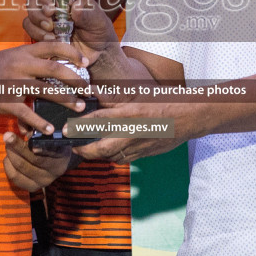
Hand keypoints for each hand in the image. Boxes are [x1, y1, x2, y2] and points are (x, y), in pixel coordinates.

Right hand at [0, 41, 92, 136]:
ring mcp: (12, 84)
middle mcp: (20, 65)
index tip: (86, 63)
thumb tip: (57, 59)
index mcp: (24, 52)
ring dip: (66, 100)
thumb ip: (32, 57)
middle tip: (88, 90)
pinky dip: (40, 123)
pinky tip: (50, 129)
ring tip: (79, 109)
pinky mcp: (4, 102)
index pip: (54, 47)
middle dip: (76, 80)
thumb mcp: (12, 56)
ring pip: (46, 91)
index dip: (73, 53)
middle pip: (55, 69)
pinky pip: (26, 113)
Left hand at [4, 131, 72, 190]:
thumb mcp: (50, 134)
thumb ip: (39, 129)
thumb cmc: (50, 142)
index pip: (51, 150)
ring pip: (22, 167)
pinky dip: (8, 164)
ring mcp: (44, 181)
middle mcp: (56, 171)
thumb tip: (24, 127)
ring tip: (7, 143)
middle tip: (7, 135)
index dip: (40, 145)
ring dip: (11, 153)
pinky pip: (15, 176)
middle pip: (34, 159)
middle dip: (18, 146)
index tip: (29, 136)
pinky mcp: (33, 187)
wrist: (55, 161)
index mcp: (63, 155)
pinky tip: (8, 156)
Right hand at [23, 0, 116, 63]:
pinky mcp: (43, 34)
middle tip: (50, 25)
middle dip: (38, 13)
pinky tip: (51, 41)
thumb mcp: (98, 21)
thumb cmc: (100, 31)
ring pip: (29, 16)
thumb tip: (75, 7)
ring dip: (37, 25)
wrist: (98, 53)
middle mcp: (54, 7)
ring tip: (52, 36)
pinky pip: (30, 30)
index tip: (51, 8)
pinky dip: (36, 35)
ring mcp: (47, 20)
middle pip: (34, 1)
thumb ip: (87, 15)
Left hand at [69, 101, 192, 163]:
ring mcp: (138, 146)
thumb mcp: (138, 96)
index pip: (95, 122)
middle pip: (98, 149)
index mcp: (127, 114)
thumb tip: (93, 96)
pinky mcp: (144, 155)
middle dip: (83, 150)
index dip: (77, 127)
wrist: (189, 118)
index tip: (66, 129)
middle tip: (75, 147)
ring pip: (109, 157)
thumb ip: (114, 100)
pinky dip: (112, 157)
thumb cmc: (164, 102)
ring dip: (97, 155)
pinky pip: (123, 160)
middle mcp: (130, 132)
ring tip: (88, 149)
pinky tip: (109, 151)